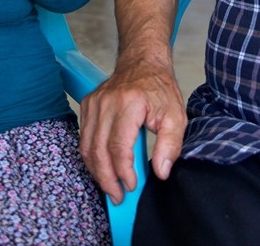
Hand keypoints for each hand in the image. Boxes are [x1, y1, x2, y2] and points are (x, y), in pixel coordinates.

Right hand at [79, 58, 186, 203]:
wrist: (143, 63)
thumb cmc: (159, 89)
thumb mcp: (175, 116)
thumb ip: (170, 145)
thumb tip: (161, 172)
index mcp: (129, 103)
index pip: (118, 146)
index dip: (123, 171)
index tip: (132, 186)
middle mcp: (106, 102)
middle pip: (97, 150)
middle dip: (106, 179)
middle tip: (117, 196)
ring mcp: (94, 103)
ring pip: (86, 146)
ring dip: (96, 171)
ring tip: (110, 187)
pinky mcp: (87, 105)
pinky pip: (83, 137)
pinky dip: (91, 156)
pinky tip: (102, 167)